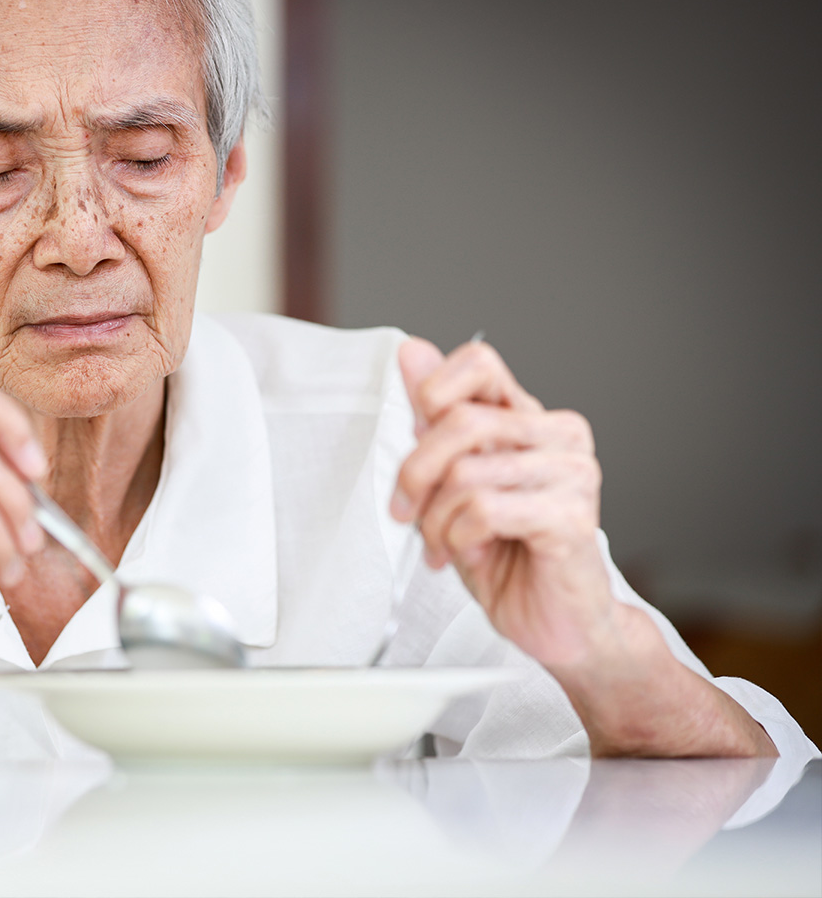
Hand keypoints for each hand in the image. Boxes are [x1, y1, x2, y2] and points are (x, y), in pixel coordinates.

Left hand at [391, 336, 773, 756]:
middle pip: (460, 421)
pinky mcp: (572, 515)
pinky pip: (486, 510)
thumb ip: (435, 421)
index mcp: (528, 419)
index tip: (411, 428)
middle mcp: (557, 436)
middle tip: (405, 511)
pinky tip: (473, 554)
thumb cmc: (509, 556)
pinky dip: (460, 538)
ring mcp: (572, 473)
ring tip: (444, 546)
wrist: (557, 625)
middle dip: (415, 472)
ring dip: (437, 521)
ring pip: (467, 472)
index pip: (480, 362)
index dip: (433, 387)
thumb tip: (411, 353)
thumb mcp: (453, 484)